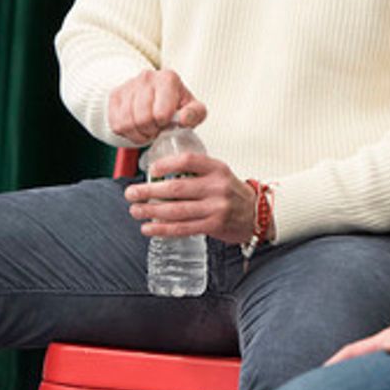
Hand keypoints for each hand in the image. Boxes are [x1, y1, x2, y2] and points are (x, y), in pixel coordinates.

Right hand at [107, 69, 205, 143]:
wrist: (156, 95)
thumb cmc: (176, 104)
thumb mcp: (193, 108)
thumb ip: (195, 113)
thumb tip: (184, 119)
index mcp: (168, 78)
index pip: (161, 113)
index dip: (164, 124)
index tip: (167, 122)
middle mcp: (146, 77)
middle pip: (142, 119)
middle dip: (151, 130)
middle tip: (156, 128)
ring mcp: (128, 85)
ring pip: (127, 123)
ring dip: (138, 133)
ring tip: (147, 129)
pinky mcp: (115, 95)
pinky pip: (116, 124)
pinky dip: (127, 132)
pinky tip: (136, 128)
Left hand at [124, 152, 257, 244]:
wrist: (257, 213)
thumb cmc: (231, 192)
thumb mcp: (219, 174)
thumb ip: (195, 172)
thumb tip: (159, 175)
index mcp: (217, 169)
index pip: (189, 161)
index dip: (166, 164)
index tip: (151, 169)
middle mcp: (216, 187)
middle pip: (176, 188)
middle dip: (149, 191)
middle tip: (132, 193)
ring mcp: (216, 208)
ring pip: (176, 210)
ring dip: (151, 211)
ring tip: (136, 210)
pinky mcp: (213, 226)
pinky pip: (182, 228)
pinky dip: (162, 229)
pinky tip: (148, 228)